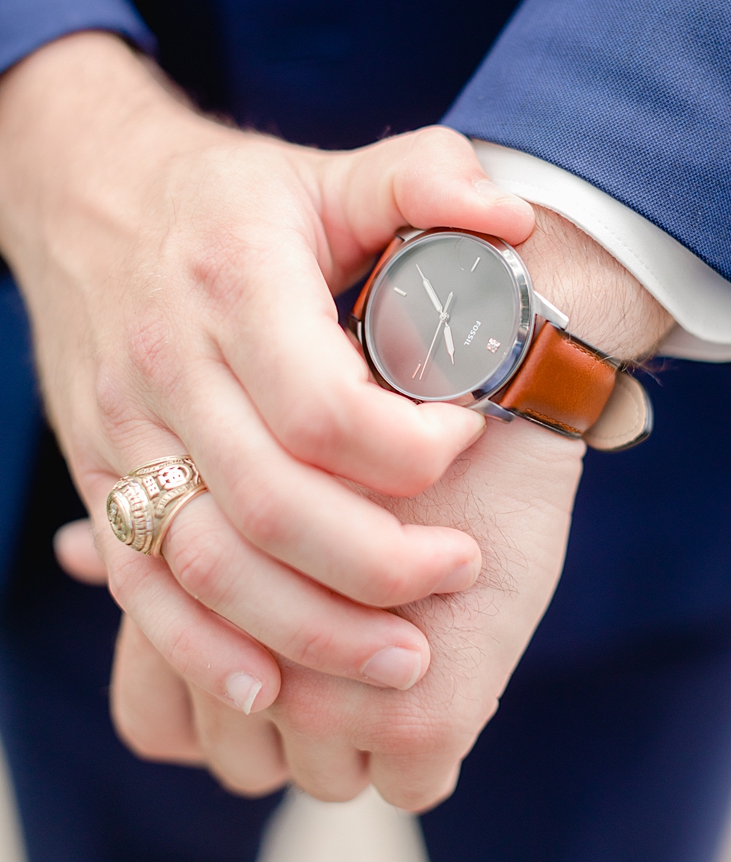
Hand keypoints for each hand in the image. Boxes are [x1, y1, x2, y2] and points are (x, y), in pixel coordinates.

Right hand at [0, 31, 534, 711]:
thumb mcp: (325, 172)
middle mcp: (170, 366)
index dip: (414, 451)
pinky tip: (269, 689)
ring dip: (309, 632)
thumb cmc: (229, 199)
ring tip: (402, 660)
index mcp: (236, 284)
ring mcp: (124, 431)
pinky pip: (142, 586)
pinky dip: (200, 652)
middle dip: (381, 566)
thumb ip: (422, 178)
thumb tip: (514, 223)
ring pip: (207, 564)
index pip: (326, 409)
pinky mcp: (99, 478)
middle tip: (459, 571)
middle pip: (272, 505)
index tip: (466, 438)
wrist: (87, 199)